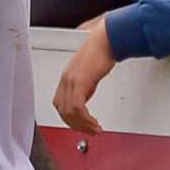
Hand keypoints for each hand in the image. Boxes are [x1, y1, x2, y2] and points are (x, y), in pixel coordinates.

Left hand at [53, 20, 115, 134]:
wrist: (108, 38)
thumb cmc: (103, 49)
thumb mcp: (91, 71)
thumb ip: (85, 84)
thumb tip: (86, 96)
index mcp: (67, 77)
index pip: (60, 104)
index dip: (69, 118)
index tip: (81, 125)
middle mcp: (66, 79)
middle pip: (62, 111)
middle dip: (76, 125)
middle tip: (89, 131)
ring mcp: (71, 80)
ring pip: (69, 112)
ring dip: (82, 125)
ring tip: (95, 129)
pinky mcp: (80, 81)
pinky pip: (77, 107)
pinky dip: (85, 119)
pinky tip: (94, 122)